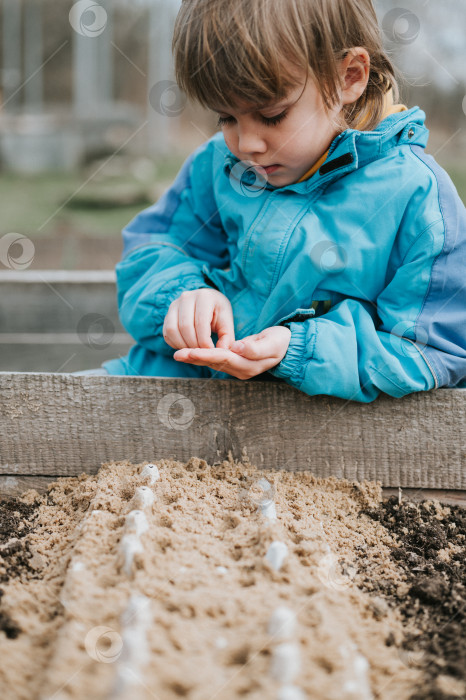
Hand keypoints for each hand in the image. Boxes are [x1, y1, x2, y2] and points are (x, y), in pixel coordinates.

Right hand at [163, 288, 234, 349]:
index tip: (210, 351)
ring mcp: (174, 305)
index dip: (205, 341)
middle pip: (185, 327)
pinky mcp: (167, 315)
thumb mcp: (227, 322)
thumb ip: (227, 338)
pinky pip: (166, 333)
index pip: (200, 322)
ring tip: (194, 352)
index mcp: (204, 297)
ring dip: (183, 346)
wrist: (207, 302)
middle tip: (202, 354)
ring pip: (172, 330)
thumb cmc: (218, 312)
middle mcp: (186, 298)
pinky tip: (186, 347)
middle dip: (193, 345)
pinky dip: (175, 344)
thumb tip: (222, 351)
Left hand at [173, 325, 291, 379]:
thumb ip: (255, 347)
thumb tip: (237, 348)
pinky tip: (190, 353)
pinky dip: (202, 356)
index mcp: (248, 365)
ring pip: (212, 363)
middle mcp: (240, 370)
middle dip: (195, 358)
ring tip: (178, 354)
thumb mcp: (272, 343)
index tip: (190, 351)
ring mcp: (237, 368)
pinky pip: (215, 360)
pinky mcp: (234, 363)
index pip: (223, 358)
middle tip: (177, 354)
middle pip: (214, 363)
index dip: (206, 354)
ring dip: (195, 358)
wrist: (287, 347)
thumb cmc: (280, 342)